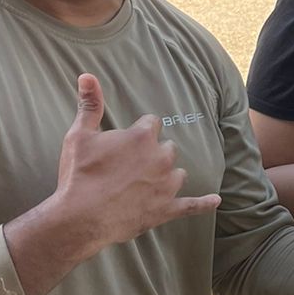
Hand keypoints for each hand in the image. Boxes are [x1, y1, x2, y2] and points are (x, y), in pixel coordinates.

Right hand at [52, 74, 221, 257]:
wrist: (80, 218)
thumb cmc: (78, 175)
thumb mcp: (79, 135)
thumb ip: (89, 104)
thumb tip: (87, 76)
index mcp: (142, 137)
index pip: (151, 123)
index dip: (139, 131)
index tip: (129, 140)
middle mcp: (161, 158)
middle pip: (167, 147)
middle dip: (153, 153)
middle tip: (132, 165)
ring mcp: (167, 185)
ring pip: (177, 172)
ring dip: (167, 175)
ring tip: (147, 183)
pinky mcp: (167, 208)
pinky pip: (193, 205)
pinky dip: (204, 203)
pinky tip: (215, 200)